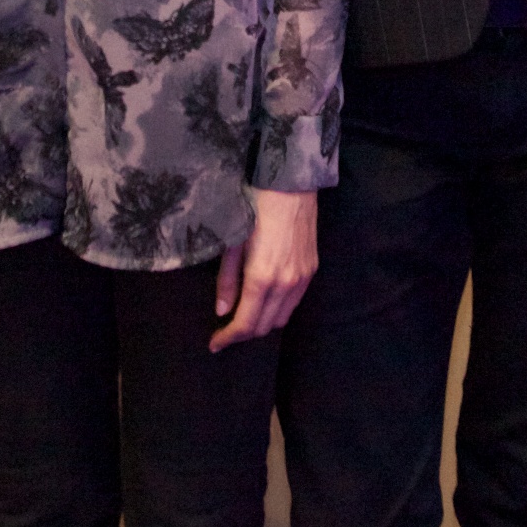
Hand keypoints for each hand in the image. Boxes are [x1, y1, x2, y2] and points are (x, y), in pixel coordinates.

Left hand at [212, 188, 317, 350]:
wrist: (290, 182)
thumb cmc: (254, 206)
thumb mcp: (232, 242)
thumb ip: (227, 280)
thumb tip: (222, 311)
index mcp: (262, 278)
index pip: (246, 324)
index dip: (228, 338)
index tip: (214, 344)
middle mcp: (286, 284)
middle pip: (265, 327)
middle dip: (244, 333)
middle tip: (226, 330)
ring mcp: (303, 278)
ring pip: (283, 318)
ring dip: (263, 323)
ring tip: (245, 315)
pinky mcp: (312, 269)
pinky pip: (295, 303)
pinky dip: (279, 309)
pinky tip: (266, 300)